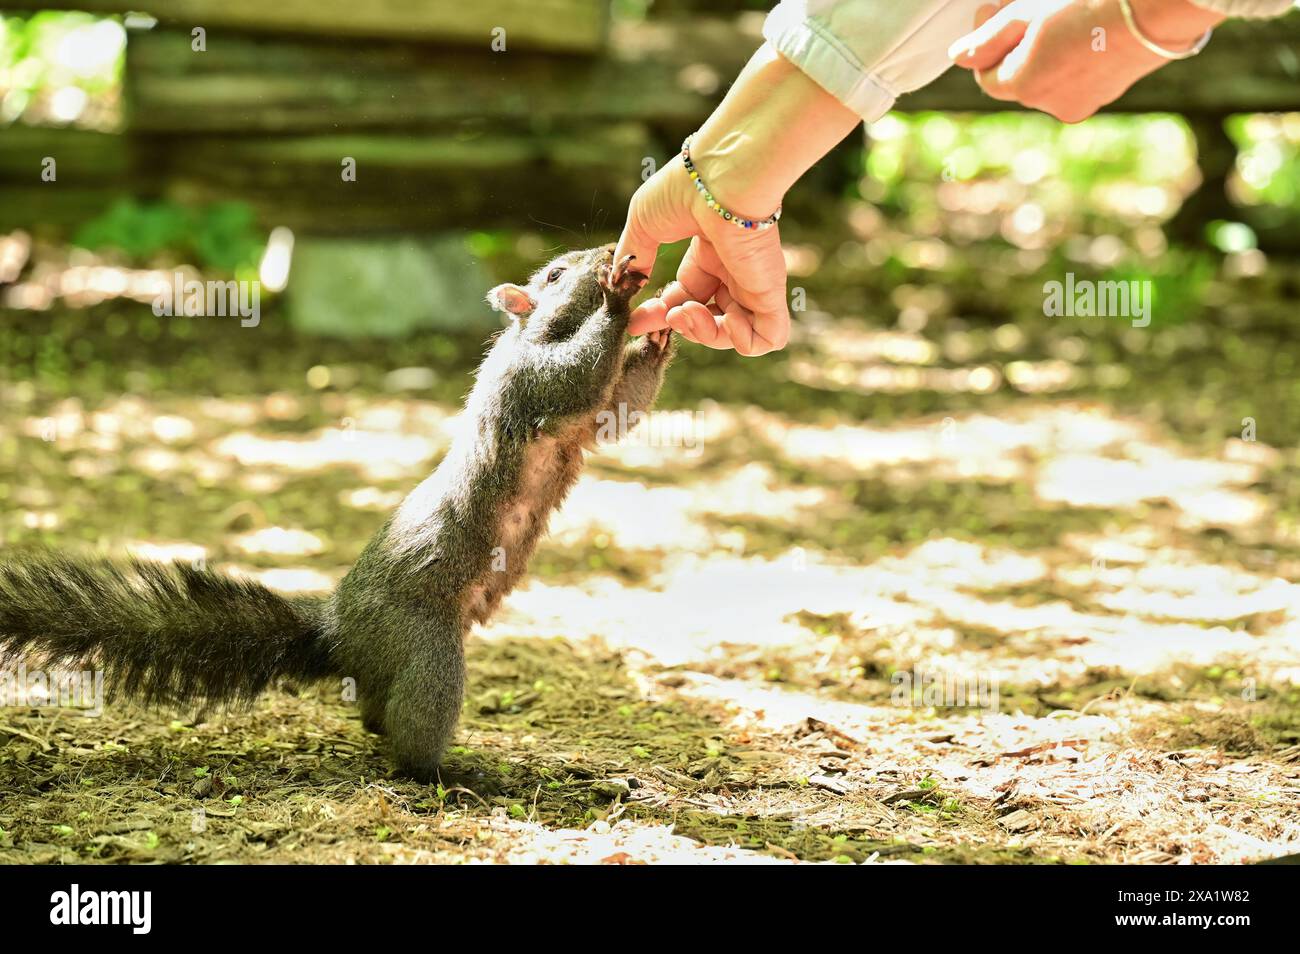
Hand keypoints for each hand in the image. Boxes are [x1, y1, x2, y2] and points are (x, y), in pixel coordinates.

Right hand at [615, 153, 790, 356]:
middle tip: (668, 316)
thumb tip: (627, 285)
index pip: (685, 297)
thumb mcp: (644, 226)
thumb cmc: (682, 191)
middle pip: (707, 318)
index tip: (636, 323)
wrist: (718, 179)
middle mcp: (731, 270)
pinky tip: (725, 321)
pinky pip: (768, 337)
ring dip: (706, 335)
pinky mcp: (770, 292)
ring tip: (687, 313)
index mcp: (707, 254)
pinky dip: (744, 342)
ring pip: (736, 334)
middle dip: (681, 326)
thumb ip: (635, 258)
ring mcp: (752, 282)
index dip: (661, 315)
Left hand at [949, 0, 1224, 123]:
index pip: (988, 76)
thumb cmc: (1089, 3)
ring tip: (1052, 14)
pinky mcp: (1107, 92)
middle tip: (1018, 6)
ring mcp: (1083, 102)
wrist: (1156, 7)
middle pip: (1017, 77)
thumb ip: (990, 38)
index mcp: (1026, 87)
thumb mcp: (1030, 12)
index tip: (989, 10)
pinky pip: (1075, 76)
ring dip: (1042, 50)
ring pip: (1047, 77)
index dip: (985, 43)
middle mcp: (1051, 105)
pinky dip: (1069, 55)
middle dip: (1014, 45)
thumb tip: (959, 57)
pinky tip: (1079, 27)